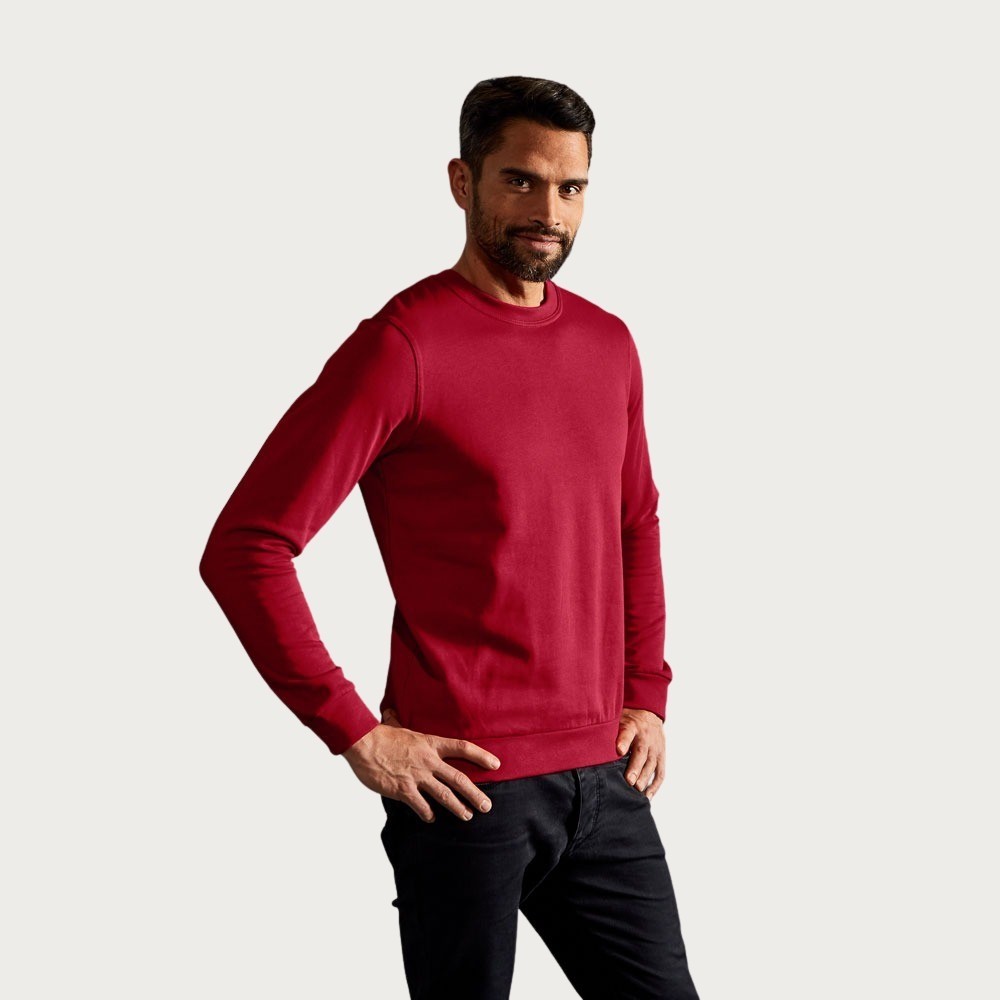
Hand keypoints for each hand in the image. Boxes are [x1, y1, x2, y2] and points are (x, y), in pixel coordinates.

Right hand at [341, 707, 500, 822]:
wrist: (362, 743)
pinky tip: (431, 818)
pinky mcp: (403, 790)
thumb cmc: (379, 735)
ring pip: (444, 795)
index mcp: (430, 743)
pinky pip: (421, 806)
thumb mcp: (397, 726)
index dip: (481, 756)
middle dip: (475, 794)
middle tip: (487, 806)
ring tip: (467, 816)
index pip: (462, 748)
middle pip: (459, 778)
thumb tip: (391, 713)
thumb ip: (400, 723)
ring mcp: (417, 776)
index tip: (495, 764)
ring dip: (458, 808)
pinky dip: (428, 814)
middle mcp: (428, 760)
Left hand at [616, 708, 665, 799]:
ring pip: (651, 764)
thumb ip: (608, 730)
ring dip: (645, 778)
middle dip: (635, 767)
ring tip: (637, 790)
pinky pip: (660, 773)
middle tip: (629, 781)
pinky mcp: (661, 757)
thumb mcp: (618, 718)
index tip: (619, 750)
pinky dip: (655, 785)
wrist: (649, 713)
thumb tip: (588, 739)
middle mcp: (646, 737)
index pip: (628, 732)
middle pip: (641, 752)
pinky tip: (647, 796)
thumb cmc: (628, 719)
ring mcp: (655, 747)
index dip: (623, 741)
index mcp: (632, 726)